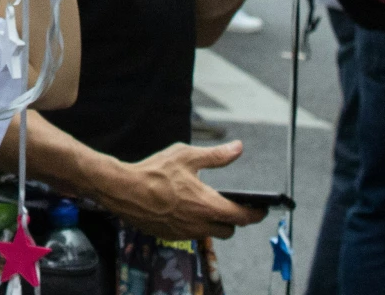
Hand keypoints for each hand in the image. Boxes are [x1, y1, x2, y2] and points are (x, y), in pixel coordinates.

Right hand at [102, 140, 266, 239]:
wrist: (123, 190)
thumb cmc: (154, 172)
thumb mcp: (186, 156)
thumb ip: (216, 155)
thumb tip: (238, 148)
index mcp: (208, 206)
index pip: (243, 217)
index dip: (256, 213)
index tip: (261, 208)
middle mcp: (200, 224)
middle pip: (230, 230)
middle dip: (233, 219)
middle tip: (230, 204)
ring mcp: (185, 233)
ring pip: (210, 233)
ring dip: (214, 222)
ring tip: (205, 205)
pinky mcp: (172, 236)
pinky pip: (191, 234)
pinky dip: (194, 224)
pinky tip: (184, 208)